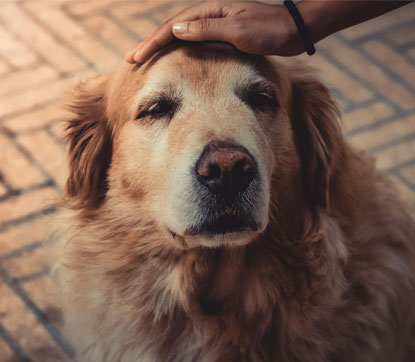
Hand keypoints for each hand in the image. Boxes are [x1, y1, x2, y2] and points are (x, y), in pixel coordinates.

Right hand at [125, 1, 303, 63]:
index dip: (152, 42)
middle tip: (132, 59)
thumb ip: (206, 30)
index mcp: (209, 11)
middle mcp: (209, 15)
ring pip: (181, 36)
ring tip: (146, 59)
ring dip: (163, 47)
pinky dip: (180, 50)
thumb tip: (175, 30)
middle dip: (151, 44)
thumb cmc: (269, 30)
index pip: (173, 27)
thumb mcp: (237, 30)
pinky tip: (175, 58)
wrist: (293, 30)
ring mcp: (216, 24)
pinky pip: (194, 42)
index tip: (136, 57)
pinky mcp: (223, 34)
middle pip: (172, 30)